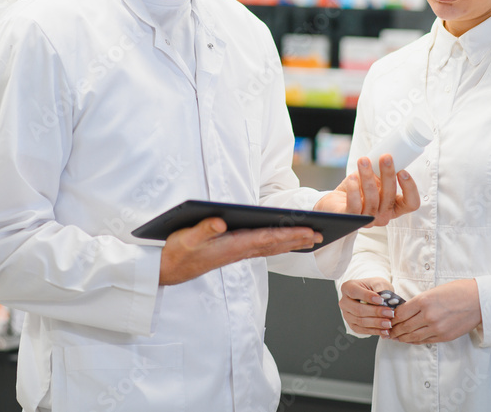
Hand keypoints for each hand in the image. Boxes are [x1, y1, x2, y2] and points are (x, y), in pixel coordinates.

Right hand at [158, 217, 321, 285]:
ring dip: (291, 243)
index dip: (289, 234)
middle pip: (275, 245)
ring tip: (311, 238)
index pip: (267, 239)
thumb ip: (203, 229)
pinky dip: (278, 244)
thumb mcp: (186, 238)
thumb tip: (221, 221)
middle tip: (322, 235)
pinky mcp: (233, 252)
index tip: (309, 231)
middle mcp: (239, 251)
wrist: (168, 270)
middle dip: (298, 239)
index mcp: (232, 246)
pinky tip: (285, 241)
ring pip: (271, 248)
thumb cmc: (177, 251)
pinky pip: (262, 248)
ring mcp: (237, 253)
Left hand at [315, 155, 419, 226]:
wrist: (335, 202)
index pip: (411, 204)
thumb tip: (388, 154)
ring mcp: (368, 221)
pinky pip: (355, 205)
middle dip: (388, 174)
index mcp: (394, 207)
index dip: (410, 188)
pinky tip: (353, 177)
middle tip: (385, 157)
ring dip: (368, 177)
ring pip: (372, 199)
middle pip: (390, 197)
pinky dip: (354, 189)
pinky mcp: (351, 220)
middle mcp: (384, 216)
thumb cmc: (357, 189)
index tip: (403, 171)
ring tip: (363, 161)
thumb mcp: (374, 179)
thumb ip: (383, 172)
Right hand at [339, 277, 396, 337]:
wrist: (373, 296)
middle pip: (357, 309)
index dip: (367, 297)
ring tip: (389, 323)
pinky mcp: (352, 325)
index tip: (381, 300)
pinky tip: (385, 331)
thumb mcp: (378, 283)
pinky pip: (362, 330)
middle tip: (390, 313)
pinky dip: (374, 331)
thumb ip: (380, 288)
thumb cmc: (375, 287)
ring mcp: (346, 314)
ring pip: (360, 321)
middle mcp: (344, 302)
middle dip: (375, 312)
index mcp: (347, 287)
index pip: (354, 292)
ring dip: (376, 323)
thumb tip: (385, 298)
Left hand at [389, 279, 481, 343]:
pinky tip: (409, 340)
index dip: (391, 318)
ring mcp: (436, 328)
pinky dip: (414, 341)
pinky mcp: (444, 336)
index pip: (400, 313)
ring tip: (395, 337)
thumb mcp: (433, 291)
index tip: (387, 319)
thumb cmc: (457, 291)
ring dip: (402, 338)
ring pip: (412, 336)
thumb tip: (405, 310)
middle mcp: (428, 316)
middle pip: (404, 326)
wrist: (478, 300)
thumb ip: (419, 302)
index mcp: (423, 301)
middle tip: (387, 331)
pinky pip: (425, 341)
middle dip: (393, 329)